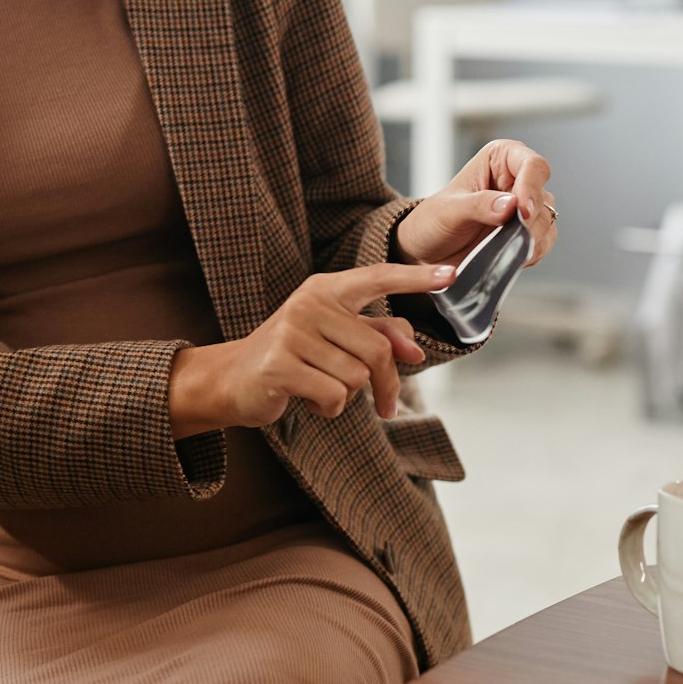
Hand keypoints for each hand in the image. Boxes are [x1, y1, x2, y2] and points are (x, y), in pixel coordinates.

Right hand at [167, 262, 454, 434]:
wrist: (232, 379)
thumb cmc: (292, 357)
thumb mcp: (335, 340)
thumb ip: (378, 336)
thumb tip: (417, 351)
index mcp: (325, 289)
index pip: (376, 278)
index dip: (414, 278)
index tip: (450, 274)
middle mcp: (309, 304)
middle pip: (377, 350)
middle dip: (387, 384)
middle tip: (386, 406)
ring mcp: (291, 332)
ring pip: (356, 377)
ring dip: (348, 397)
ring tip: (320, 389)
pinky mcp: (279, 365)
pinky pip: (333, 396)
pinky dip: (328, 409)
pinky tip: (307, 401)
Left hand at [394, 138, 557, 267]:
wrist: (427, 251)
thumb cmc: (433, 220)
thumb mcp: (448, 210)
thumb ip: (478, 205)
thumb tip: (510, 205)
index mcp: (500, 159)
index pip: (533, 165)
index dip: (531, 187)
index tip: (521, 211)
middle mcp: (518, 180)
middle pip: (543, 196)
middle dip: (530, 219)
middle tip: (511, 235)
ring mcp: (526, 208)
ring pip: (547, 221)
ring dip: (530, 238)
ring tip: (502, 247)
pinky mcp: (529, 233)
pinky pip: (543, 243)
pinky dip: (529, 252)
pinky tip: (508, 254)